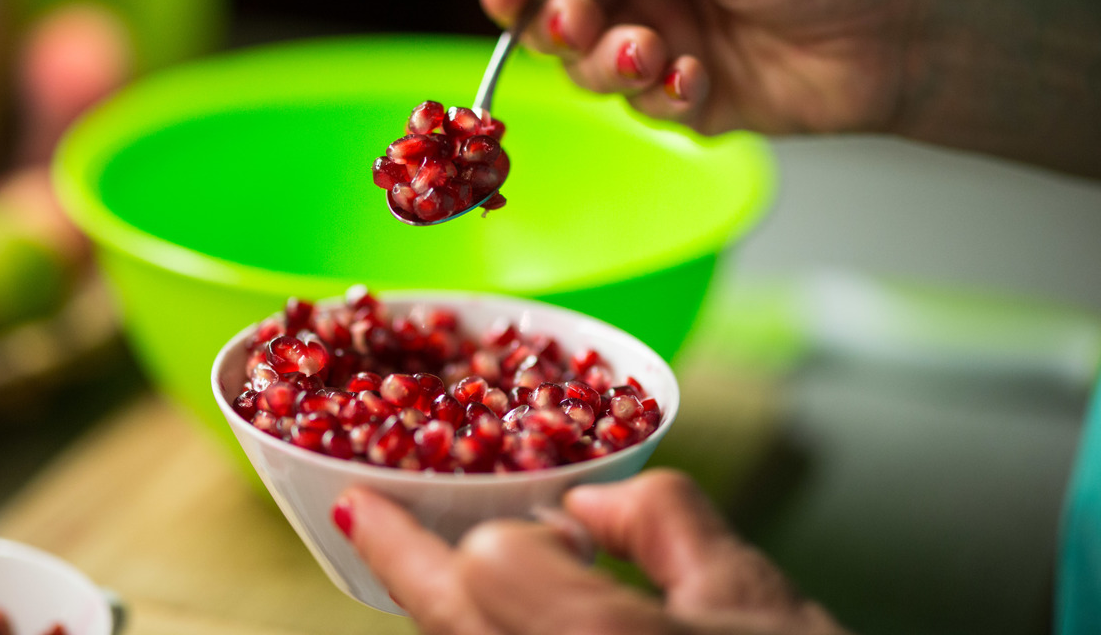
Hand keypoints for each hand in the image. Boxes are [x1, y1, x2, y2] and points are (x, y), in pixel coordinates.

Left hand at [335, 469, 847, 634]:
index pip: (487, 564)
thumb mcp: (754, 593)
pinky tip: (489, 621)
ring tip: (426, 571)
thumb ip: (662, 519)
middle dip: (404, 564)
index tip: (540, 525)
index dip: (508, 535)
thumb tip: (592, 500)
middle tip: (365, 516)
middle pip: (445, 621)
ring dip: (442, 616)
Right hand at [472, 0, 962, 136]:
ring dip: (604, 61)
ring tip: (654, 56)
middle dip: (554, 17)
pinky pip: (636, 102)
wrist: (913, 31)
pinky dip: (658, 95)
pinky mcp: (685, 86)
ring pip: (581, 58)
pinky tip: (702, 79)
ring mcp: (663, 25)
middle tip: (585, 24)